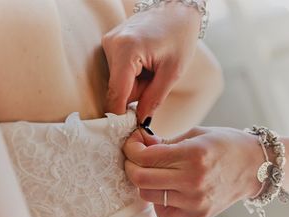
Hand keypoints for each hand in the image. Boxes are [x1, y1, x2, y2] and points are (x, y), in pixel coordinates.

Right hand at [102, 1, 200, 122]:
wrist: (176, 9)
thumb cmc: (180, 36)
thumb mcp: (172, 72)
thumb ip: (154, 99)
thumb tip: (139, 120)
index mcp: (126, 51)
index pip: (116, 93)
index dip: (120, 115)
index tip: (125, 132)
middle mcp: (111, 45)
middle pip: (118, 89)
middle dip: (137, 93)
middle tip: (156, 80)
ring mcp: (108, 43)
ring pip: (119, 81)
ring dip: (136, 83)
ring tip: (152, 67)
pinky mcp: (111, 43)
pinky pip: (118, 71)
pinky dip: (132, 74)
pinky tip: (145, 63)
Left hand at [123, 127, 264, 216]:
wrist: (256, 166)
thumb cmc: (226, 144)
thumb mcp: (195, 134)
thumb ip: (164, 142)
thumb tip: (138, 143)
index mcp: (193, 154)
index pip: (145, 157)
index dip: (131, 148)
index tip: (133, 143)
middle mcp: (193, 180)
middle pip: (140, 179)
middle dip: (130, 165)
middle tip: (135, 156)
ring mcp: (196, 202)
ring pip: (148, 196)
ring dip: (143, 182)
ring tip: (153, 171)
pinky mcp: (198, 215)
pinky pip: (162, 214)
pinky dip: (157, 202)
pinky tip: (166, 189)